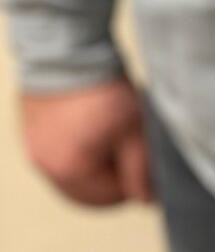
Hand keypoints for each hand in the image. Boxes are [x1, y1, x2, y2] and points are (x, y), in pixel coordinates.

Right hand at [20, 77, 154, 206]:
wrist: (68, 51)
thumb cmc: (104, 90)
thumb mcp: (133, 130)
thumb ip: (140, 169)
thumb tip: (146, 200)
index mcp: (71, 171)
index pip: (110, 198)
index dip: (133, 184)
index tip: (146, 162)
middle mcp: (46, 166)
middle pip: (86, 192)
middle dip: (112, 179)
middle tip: (132, 153)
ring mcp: (34, 150)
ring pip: (71, 175)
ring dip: (94, 166)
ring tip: (113, 137)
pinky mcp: (31, 132)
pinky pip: (58, 156)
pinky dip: (78, 151)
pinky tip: (94, 128)